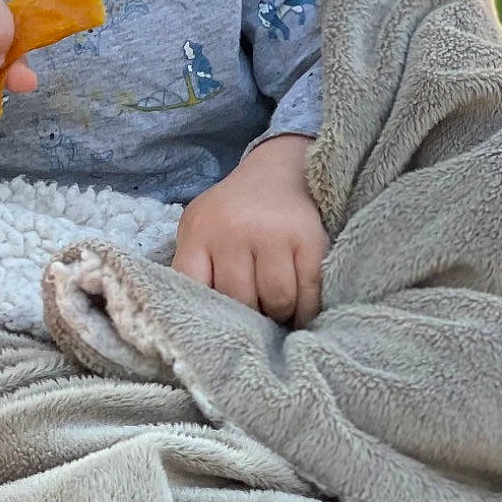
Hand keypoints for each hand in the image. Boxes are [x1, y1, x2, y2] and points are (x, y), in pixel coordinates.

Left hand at [171, 135, 327, 327]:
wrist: (278, 173)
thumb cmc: (232, 214)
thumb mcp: (200, 230)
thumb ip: (194, 269)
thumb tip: (199, 327)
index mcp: (199, 231)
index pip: (192, 287)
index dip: (204, 315)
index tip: (215, 328)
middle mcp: (234, 230)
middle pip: (239, 300)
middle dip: (248, 317)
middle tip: (255, 316)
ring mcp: (273, 233)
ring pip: (276, 301)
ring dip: (279, 315)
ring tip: (276, 310)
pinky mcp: (309, 238)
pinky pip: (308, 293)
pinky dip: (306, 311)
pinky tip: (300, 312)